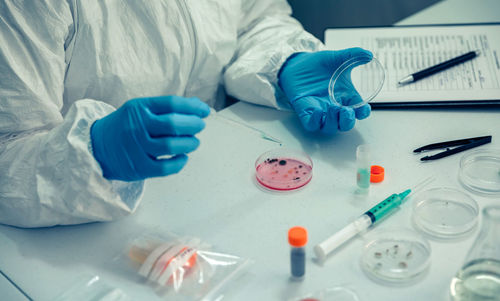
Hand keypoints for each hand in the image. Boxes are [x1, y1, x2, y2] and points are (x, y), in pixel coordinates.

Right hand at [90, 96, 209, 180]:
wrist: (96, 146)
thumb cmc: (125, 126)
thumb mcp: (140, 109)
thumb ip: (166, 108)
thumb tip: (199, 107)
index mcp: (139, 109)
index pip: (172, 104)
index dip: (193, 107)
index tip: (204, 111)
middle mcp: (136, 127)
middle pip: (173, 124)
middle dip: (193, 124)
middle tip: (200, 126)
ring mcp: (137, 148)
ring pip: (171, 146)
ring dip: (189, 143)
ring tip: (194, 142)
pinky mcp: (139, 168)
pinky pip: (165, 168)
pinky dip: (179, 162)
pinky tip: (183, 157)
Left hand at [278, 48, 371, 133]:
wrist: (298, 64)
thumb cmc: (319, 65)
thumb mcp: (338, 58)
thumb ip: (353, 55)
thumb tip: (368, 54)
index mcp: (346, 97)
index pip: (359, 111)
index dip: (363, 113)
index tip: (364, 109)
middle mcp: (335, 106)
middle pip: (345, 124)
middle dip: (348, 121)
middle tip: (348, 112)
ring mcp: (320, 110)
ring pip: (329, 127)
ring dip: (333, 121)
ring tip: (333, 107)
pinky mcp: (305, 111)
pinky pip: (311, 124)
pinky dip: (315, 121)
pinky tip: (317, 111)